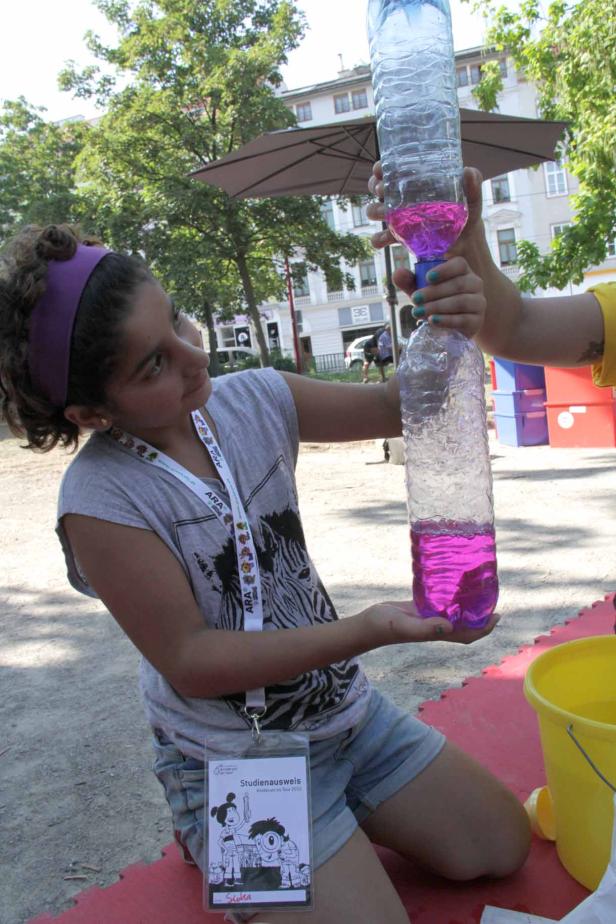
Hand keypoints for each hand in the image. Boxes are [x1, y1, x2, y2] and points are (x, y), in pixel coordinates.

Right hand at [359, 600, 499, 646]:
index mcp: (438, 633)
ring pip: (454, 612)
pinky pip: (439, 602)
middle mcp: (437, 626)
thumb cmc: (386, 627)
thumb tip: (449, 626)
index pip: (468, 634)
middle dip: (480, 614)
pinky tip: (452, 583)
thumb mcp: (405, 626)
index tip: (497, 616)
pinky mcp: (420, 608)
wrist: (369, 623)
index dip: (484, 628)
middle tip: (490, 596)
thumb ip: (426, 628)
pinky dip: (449, 596)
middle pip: (466, 623)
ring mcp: (429, 617)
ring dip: (466, 605)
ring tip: (476, 588)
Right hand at [366, 162, 484, 255]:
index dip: (381, 167)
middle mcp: (402, 197)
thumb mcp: (471, 199)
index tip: (380, 168)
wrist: (464, 242)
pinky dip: (378, 239)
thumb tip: (468, 171)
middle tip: (383, 190)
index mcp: (415, 182)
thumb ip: (473, 185)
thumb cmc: (465, 213)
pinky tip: (383, 241)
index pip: (392, 168)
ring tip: (386, 215)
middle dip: (376, 187)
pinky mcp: (399, 236)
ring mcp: (398, 217)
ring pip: (375, 210)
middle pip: (378, 187)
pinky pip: (381, 238)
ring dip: (376, 211)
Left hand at [405, 255, 486, 337]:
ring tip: (418, 312)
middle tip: (414, 299)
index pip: (459, 264)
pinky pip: (464, 319)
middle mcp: (475, 284)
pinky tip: (432, 321)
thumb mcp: (421, 291)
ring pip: (461, 301)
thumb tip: (398, 273)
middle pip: (458, 284)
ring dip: (437, 306)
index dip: (444, 270)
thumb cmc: (435, 302)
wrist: (448, 328)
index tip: (427, 278)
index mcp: (462, 271)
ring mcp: (479, 303)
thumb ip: (409, 281)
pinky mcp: (477, 321)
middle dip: (433, 292)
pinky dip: (446, 320)